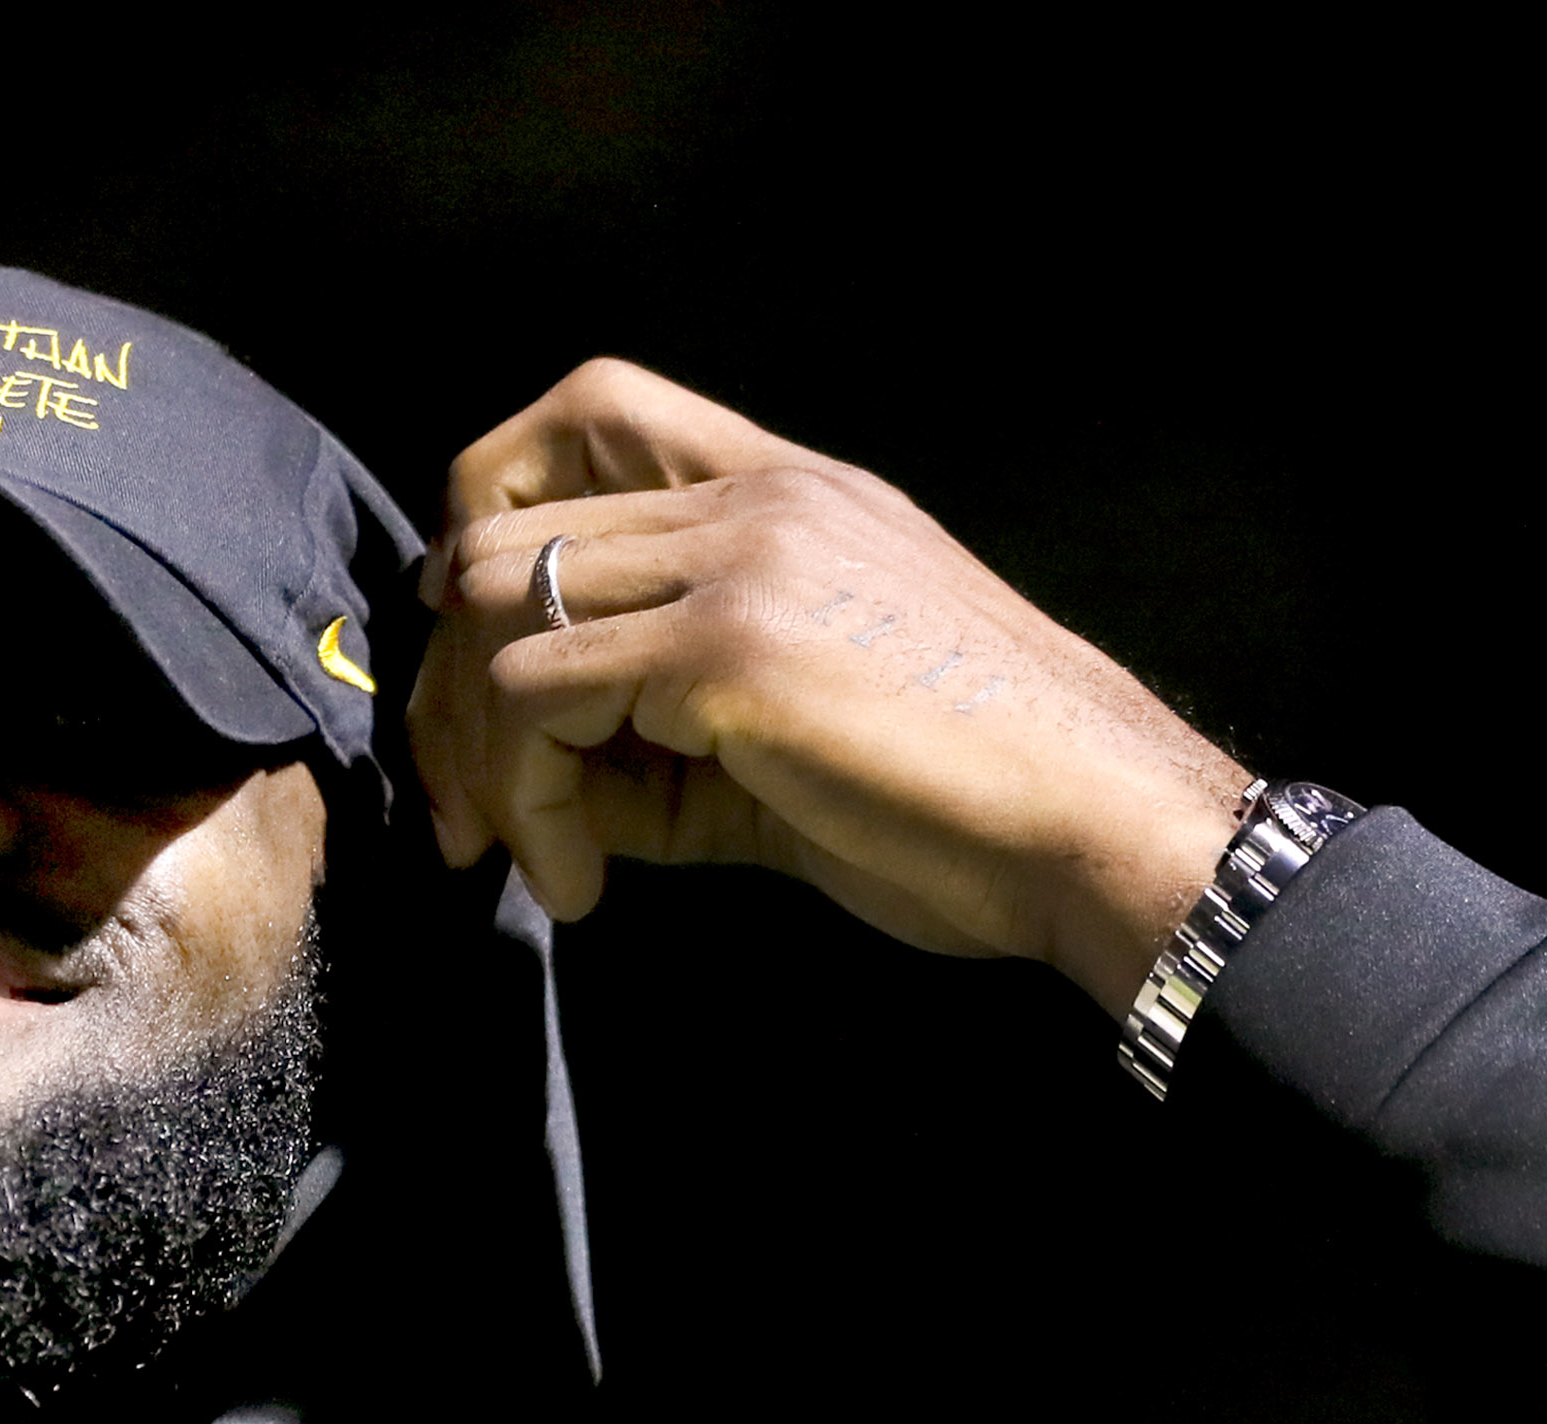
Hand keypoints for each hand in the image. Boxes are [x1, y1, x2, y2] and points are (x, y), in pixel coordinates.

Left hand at [408, 360, 1255, 1016]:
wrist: (1095, 827)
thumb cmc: (971, 802)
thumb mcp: (805, 729)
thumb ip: (676, 728)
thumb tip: (551, 790)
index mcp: (790, 486)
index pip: (589, 412)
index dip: (493, 515)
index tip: (474, 646)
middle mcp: (759, 493)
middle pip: (506, 524)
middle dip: (452, 681)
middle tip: (472, 807)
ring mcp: (740, 560)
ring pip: (502, 612)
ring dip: (485, 759)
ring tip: (532, 862)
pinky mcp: (727, 649)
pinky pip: (536, 703)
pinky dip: (531, 807)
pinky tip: (585, 887)